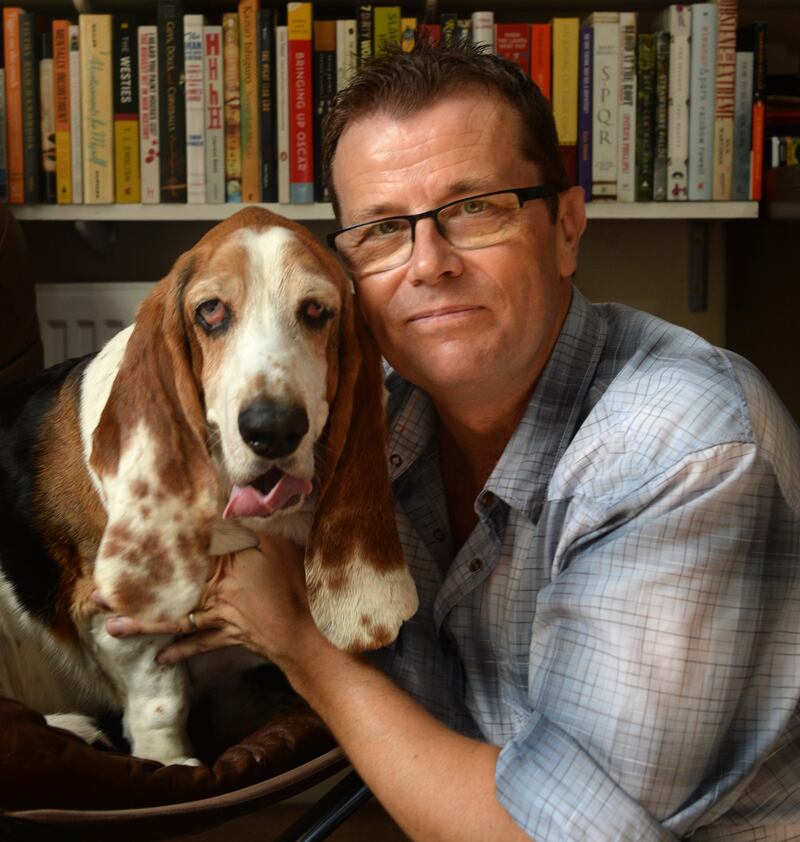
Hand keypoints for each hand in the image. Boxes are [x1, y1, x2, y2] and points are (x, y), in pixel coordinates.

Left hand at [103, 534, 321, 666]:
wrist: (304, 630)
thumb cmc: (292, 583)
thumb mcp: (275, 545)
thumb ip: (250, 526)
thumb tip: (231, 504)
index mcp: (222, 567)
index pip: (184, 559)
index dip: (156, 557)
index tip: (129, 551)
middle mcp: (213, 593)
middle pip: (167, 591)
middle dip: (133, 594)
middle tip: (98, 597)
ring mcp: (218, 617)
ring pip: (174, 620)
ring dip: (143, 625)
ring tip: (112, 628)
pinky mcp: (228, 635)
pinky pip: (200, 643)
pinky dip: (181, 652)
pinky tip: (159, 660)